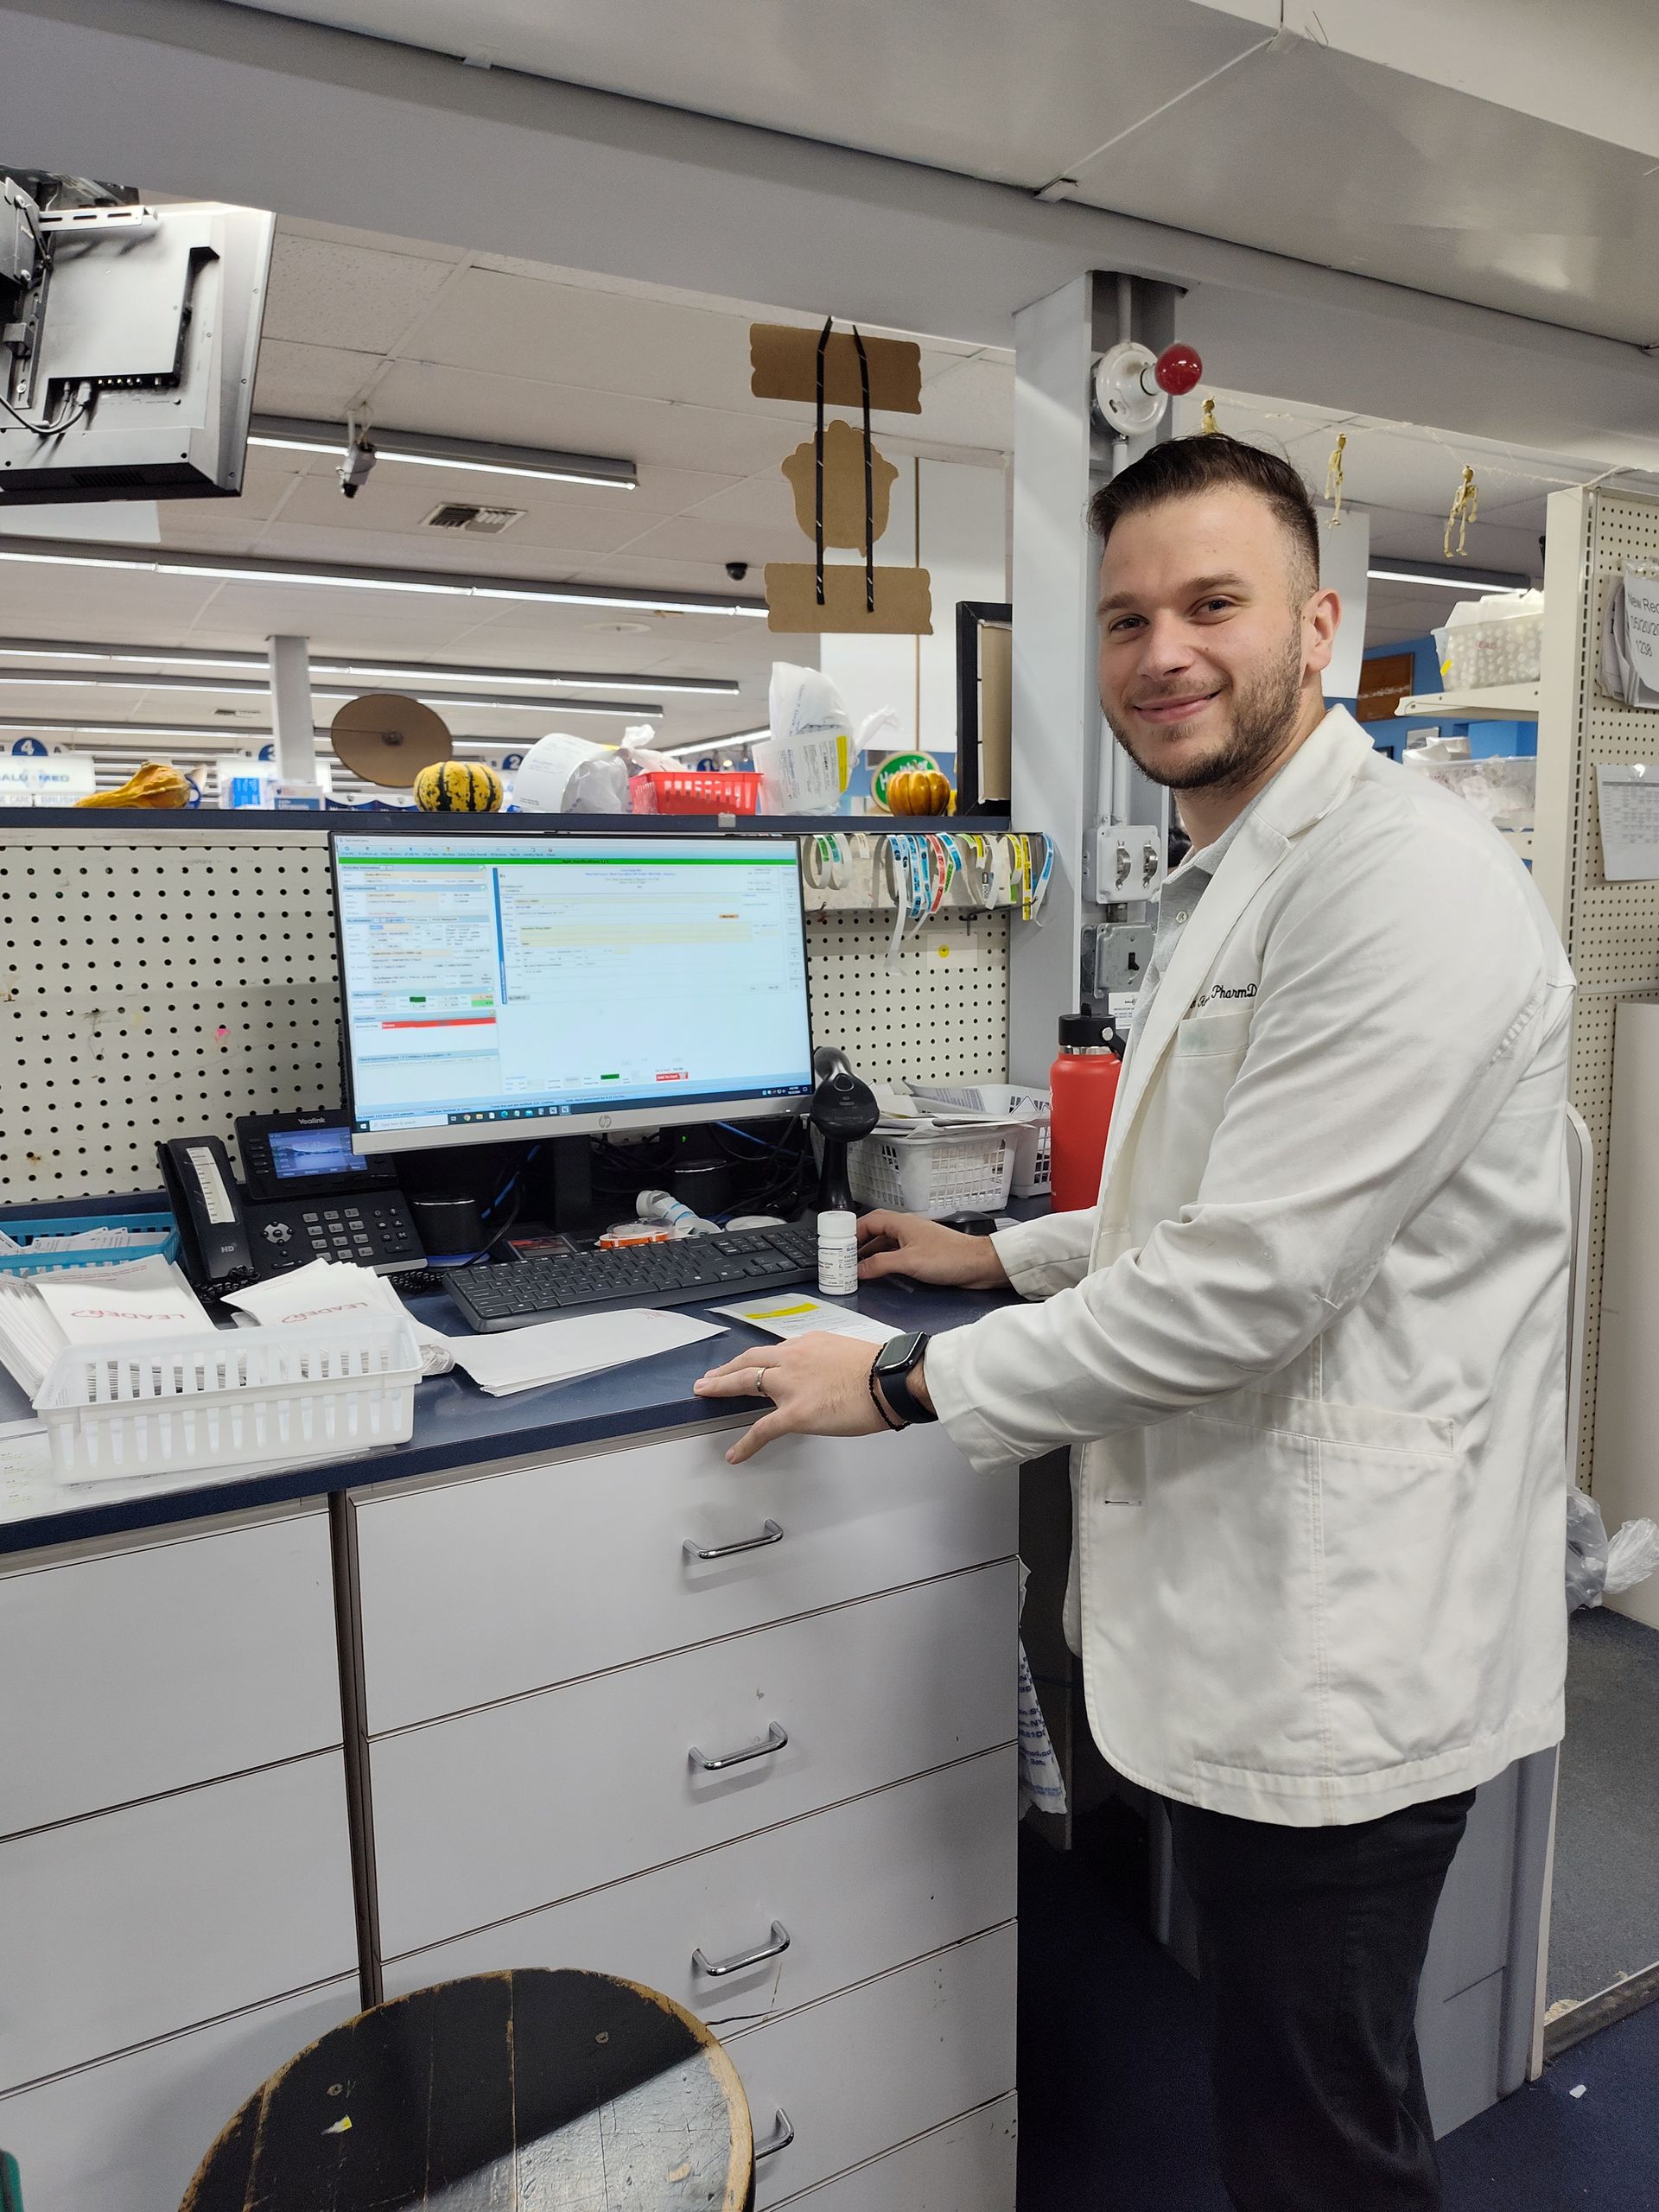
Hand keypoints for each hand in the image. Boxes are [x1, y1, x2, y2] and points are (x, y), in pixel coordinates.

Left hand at [694, 1333, 891, 1462]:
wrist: (888, 1380)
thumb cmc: (878, 1369)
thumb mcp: (848, 1353)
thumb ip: (829, 1362)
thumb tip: (826, 1376)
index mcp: (808, 1345)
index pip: (774, 1351)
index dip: (757, 1360)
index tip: (748, 1364)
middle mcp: (792, 1359)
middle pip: (750, 1360)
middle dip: (727, 1369)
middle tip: (710, 1377)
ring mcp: (789, 1385)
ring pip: (745, 1382)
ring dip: (721, 1387)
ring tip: (705, 1392)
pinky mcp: (793, 1413)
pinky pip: (762, 1429)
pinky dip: (745, 1444)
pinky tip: (735, 1455)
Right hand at [856, 1209, 1009, 1289]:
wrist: (978, 1265)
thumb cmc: (950, 1257)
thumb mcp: (908, 1262)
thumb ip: (880, 1265)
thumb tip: (858, 1270)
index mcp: (901, 1223)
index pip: (867, 1221)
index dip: (851, 1233)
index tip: (838, 1246)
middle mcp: (906, 1229)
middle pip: (873, 1232)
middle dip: (857, 1245)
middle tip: (842, 1259)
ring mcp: (913, 1242)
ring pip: (884, 1244)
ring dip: (870, 1255)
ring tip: (856, 1268)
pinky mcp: (921, 1254)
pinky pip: (894, 1255)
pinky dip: (883, 1262)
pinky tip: (878, 1272)